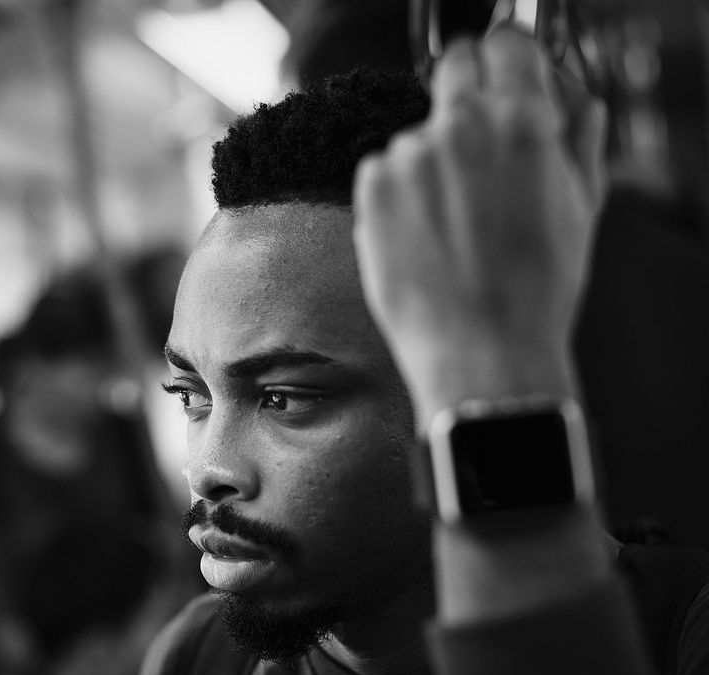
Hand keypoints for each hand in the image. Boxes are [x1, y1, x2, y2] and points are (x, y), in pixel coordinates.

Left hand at [353, 28, 606, 429]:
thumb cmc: (536, 290)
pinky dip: (400, 192)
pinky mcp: (371, 187)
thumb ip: (575, 142)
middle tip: (476, 148)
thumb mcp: (579, 210)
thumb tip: (569, 108)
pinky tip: (421, 236)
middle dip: (468, 95)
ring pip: (420, 134)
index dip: (507, 64)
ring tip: (451, 225)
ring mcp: (409, 156)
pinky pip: (385, 168)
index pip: (505, 46)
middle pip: (455, 68)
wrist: (479, 351)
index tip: (503, 83)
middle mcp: (460, 127)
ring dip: (433, 161)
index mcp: (522, 122)